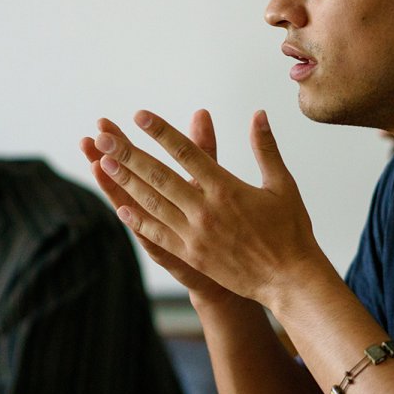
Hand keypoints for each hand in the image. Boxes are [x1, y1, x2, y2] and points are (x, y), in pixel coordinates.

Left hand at [85, 109, 322, 305]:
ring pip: (152, 203)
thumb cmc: (289, 231)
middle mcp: (206, 210)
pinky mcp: (192, 255)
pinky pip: (158, 235)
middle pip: (159, 176)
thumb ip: (266, 148)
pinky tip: (121, 207)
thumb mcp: (282, 184)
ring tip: (103, 162)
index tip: (140, 116)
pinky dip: (138, 221)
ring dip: (126, 182)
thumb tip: (258, 114)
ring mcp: (195, 235)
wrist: (288, 280)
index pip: (187, 153)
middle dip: (128, 154)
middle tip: (103, 135)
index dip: (161, 132)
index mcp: (227, 188)